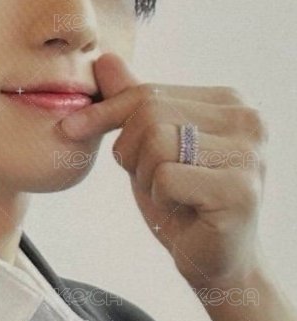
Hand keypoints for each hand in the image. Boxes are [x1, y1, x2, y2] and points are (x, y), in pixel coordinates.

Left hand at [59, 53, 267, 287]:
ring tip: (172, 194)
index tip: (71, 127)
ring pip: (156, 144)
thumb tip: (104, 59)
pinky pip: (167, 178)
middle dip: (131, 151)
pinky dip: (161, 198)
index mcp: (229, 102)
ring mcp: (249, 154)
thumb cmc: (184, 201)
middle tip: (152, 179)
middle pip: (150, 114)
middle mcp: (247, 120)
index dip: (105, 112)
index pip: (149, 93)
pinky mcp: (240, 190)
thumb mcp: (150, 147)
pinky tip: (184, 210)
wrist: (217, 261)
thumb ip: (132, 103)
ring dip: (146, 177)